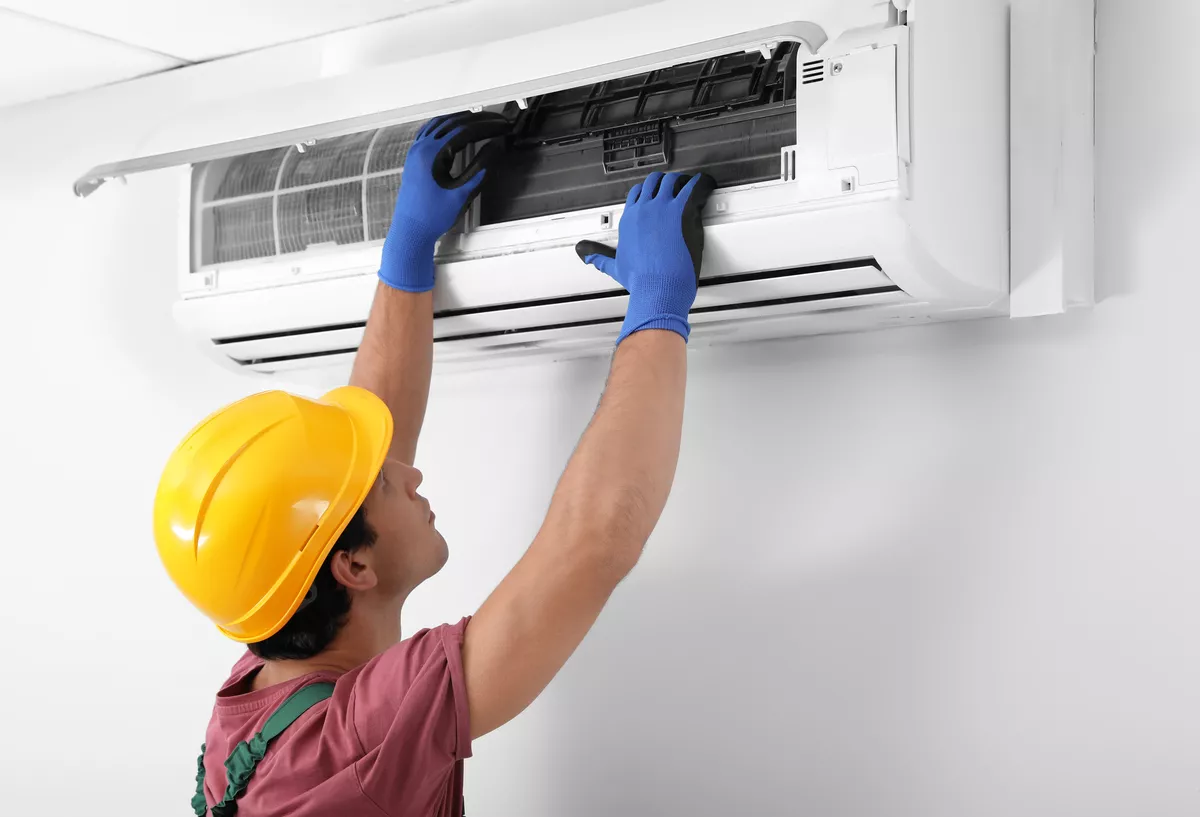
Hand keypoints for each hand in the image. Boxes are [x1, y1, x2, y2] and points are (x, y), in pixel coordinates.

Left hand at [379, 112, 510, 291]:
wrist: (411, 231)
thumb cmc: (432, 216)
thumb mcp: (461, 194)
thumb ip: (479, 169)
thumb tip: (495, 149)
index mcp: (432, 154)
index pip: (463, 131)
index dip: (485, 126)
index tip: (500, 126)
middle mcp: (421, 149)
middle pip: (450, 122)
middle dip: (475, 119)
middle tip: (494, 120)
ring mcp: (414, 153)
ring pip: (438, 124)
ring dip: (458, 119)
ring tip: (477, 119)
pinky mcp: (413, 159)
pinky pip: (428, 133)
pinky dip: (443, 127)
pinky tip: (451, 130)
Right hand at [575, 171, 715, 343]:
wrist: (657, 289)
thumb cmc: (640, 282)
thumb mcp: (615, 268)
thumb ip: (600, 258)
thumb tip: (586, 255)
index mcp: (629, 220)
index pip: (637, 194)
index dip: (648, 192)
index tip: (656, 196)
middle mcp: (644, 210)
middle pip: (653, 182)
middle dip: (665, 182)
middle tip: (676, 188)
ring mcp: (663, 208)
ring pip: (672, 180)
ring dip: (683, 181)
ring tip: (692, 185)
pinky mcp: (682, 211)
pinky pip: (694, 186)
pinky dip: (702, 183)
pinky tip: (706, 184)